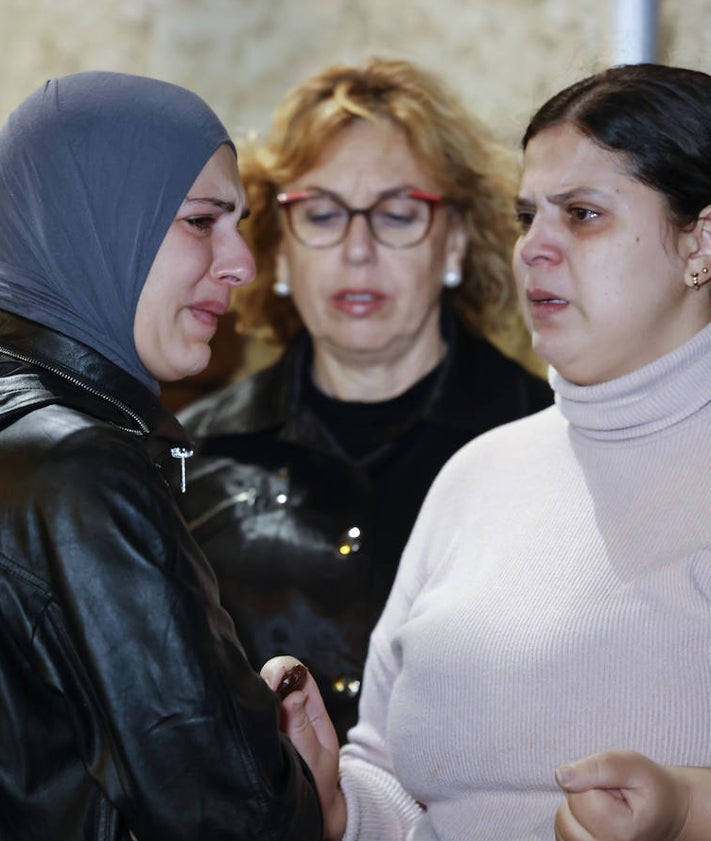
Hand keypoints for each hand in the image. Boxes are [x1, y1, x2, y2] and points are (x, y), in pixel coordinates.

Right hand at [261, 656, 346, 840]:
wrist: (310, 811)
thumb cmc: (317, 782)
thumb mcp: (317, 754)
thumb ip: (304, 726)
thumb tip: (295, 694)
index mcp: (309, 708)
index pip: (297, 673)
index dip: (286, 669)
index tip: (274, 679)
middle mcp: (289, 709)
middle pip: (273, 678)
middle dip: (266, 681)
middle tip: (260, 697)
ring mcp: (272, 720)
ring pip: (259, 695)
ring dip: (255, 698)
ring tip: (255, 714)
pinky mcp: (256, 734)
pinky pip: (249, 716)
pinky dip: (246, 714)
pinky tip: (246, 722)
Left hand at [554, 750, 690, 840]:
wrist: (666, 813)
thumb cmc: (649, 787)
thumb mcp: (631, 765)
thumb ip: (597, 767)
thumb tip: (562, 776)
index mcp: (623, 834)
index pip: (581, 800)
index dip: (591, 781)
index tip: (614, 785)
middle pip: (567, 816)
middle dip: (582, 797)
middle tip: (610, 796)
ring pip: (562, 826)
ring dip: (576, 810)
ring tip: (604, 807)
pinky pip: (563, 834)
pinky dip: (572, 821)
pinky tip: (594, 818)